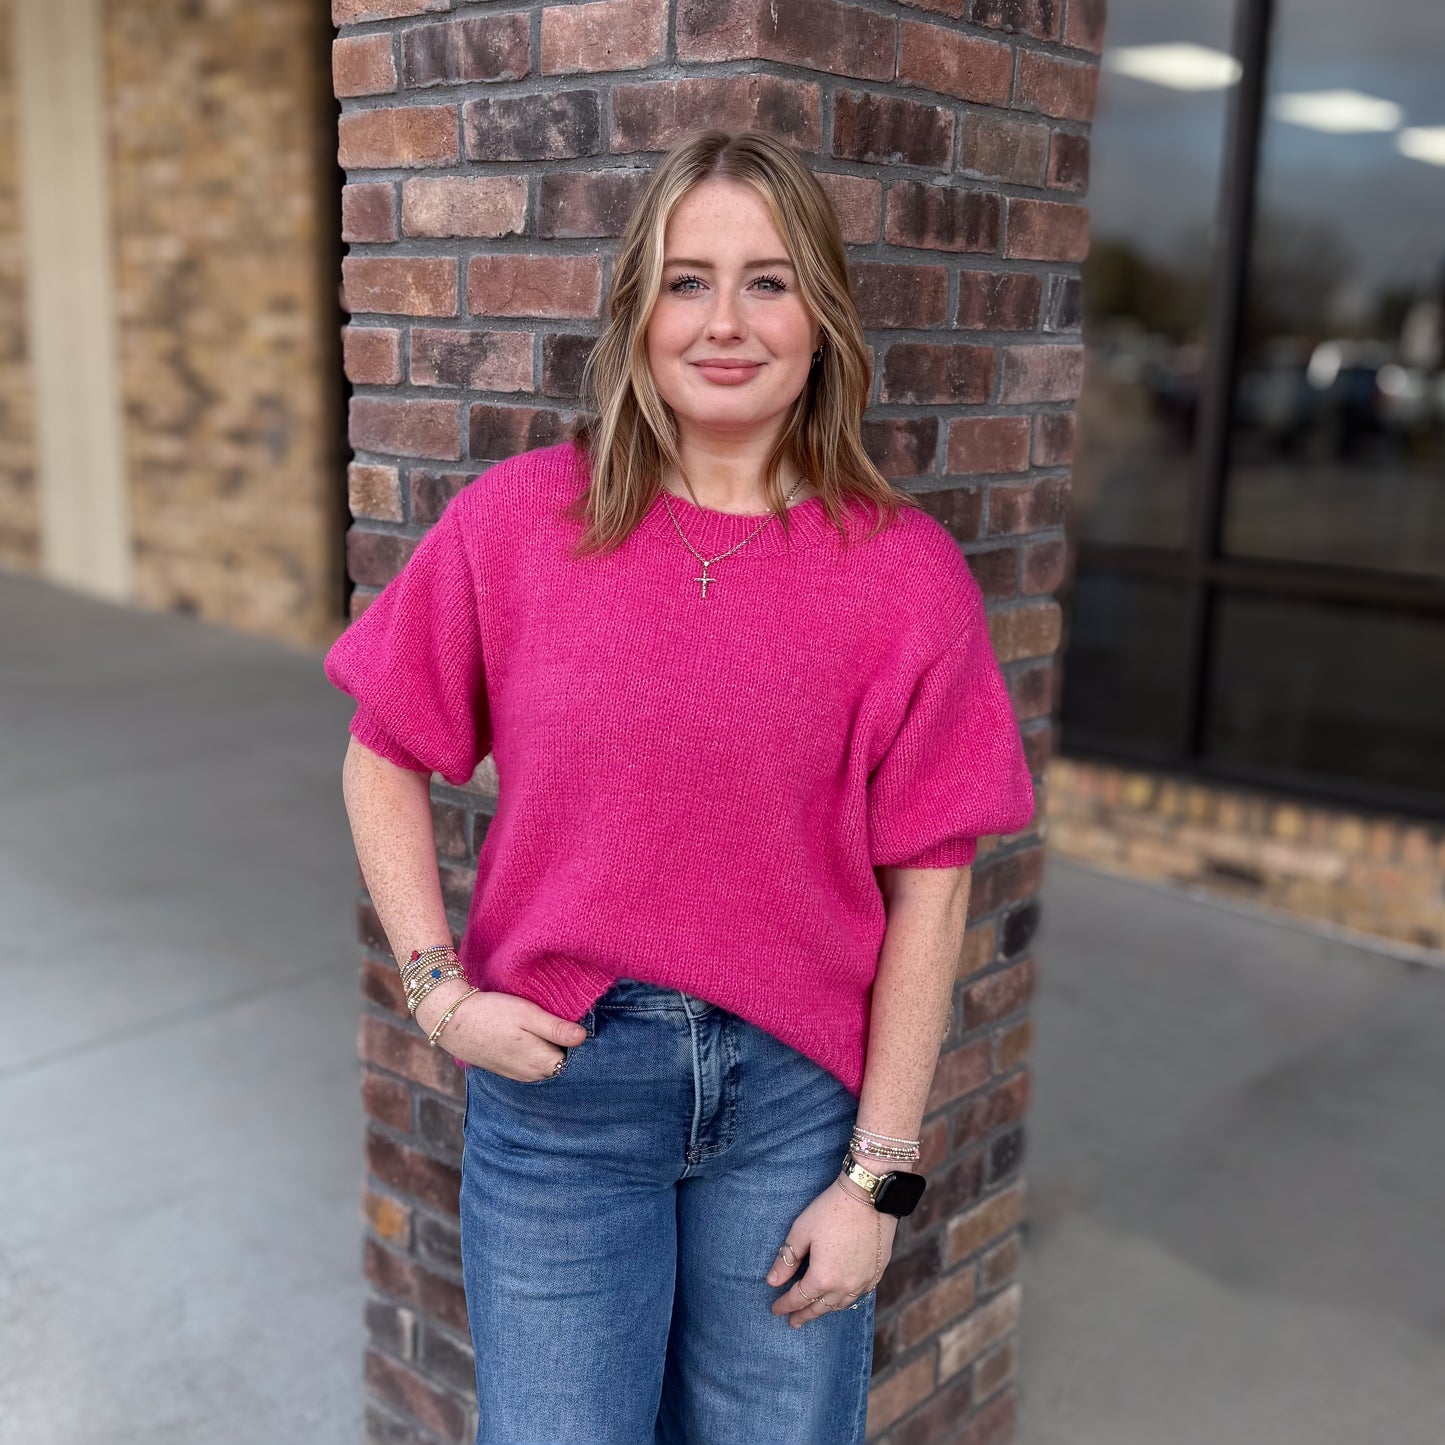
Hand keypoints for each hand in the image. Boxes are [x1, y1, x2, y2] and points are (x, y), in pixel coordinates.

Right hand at [416, 986, 586, 1081]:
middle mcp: (532, 1075)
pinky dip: (535, 1051)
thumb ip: (556, 1029)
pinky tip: (529, 1035)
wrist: (451, 1020)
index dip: (577, 1039)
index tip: (576, 1021)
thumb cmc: (491, 1013)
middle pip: (562, 1062)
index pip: (575, 1057)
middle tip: (563, 1021)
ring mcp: (519, 1074)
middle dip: (565, 1045)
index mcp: (541, 1062)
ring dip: (549, 1047)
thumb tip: (584, 1037)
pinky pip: (531, 1064)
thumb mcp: (527, 1014)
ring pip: (546, 1063)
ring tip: (545, 1026)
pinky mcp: (507, 1069)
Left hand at [767, 1176, 898, 1327]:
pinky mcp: (877, 1272)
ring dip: (825, 1309)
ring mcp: (863, 1281)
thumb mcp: (801, 1231)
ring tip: (815, 1312)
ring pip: (841, 1304)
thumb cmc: (831, 1210)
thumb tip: (772, 1281)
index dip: (785, 1304)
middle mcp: (844, 1286)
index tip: (775, 1309)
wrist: (870, 1195)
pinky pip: (858, 1294)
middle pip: (820, 1307)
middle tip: (793, 1322)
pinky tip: (842, 1297)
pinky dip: (845, 1299)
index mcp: (822, 1278)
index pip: (799, 1298)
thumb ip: (786, 1259)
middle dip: (804, 1315)